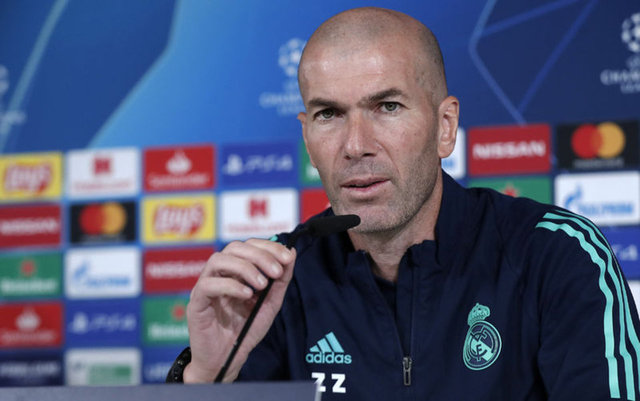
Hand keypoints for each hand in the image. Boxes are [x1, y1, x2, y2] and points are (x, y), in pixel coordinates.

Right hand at [183, 239, 295, 382]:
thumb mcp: (270, 304)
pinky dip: (230, 286)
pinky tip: (247, 295)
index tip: (286, 258)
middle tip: (276, 271)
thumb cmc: (245, 330)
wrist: (227, 360)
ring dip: (245, 268)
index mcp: (235, 271)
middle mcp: (218, 274)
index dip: (268, 247)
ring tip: (262, 285)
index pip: (248, 246)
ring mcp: (205, 286)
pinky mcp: (196, 303)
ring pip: (217, 260)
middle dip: (259, 255)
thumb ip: (280, 281)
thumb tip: (291, 253)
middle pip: (234, 248)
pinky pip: (208, 285)